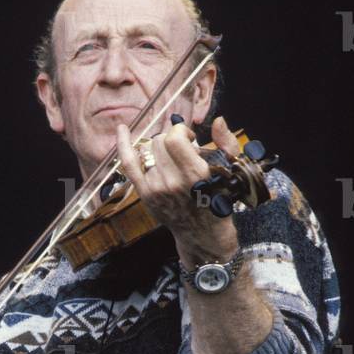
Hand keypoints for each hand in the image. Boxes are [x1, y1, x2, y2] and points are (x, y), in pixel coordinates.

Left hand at [115, 115, 240, 261]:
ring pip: (148, 150)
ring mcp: (156, 189)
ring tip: (170, 157)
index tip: (189, 137)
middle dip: (170, 139)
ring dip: (159, 148)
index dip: (180, 131)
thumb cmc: (218, 200)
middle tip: (181, 149)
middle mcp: (172, 182)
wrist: (203, 232)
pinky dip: (124, 145)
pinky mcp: (145, 194)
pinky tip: (123, 129)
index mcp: (195, 174)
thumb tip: (219, 120)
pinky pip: (129, 164)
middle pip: (159, 142)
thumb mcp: (230, 171)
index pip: (174, 138)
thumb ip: (226, 142)